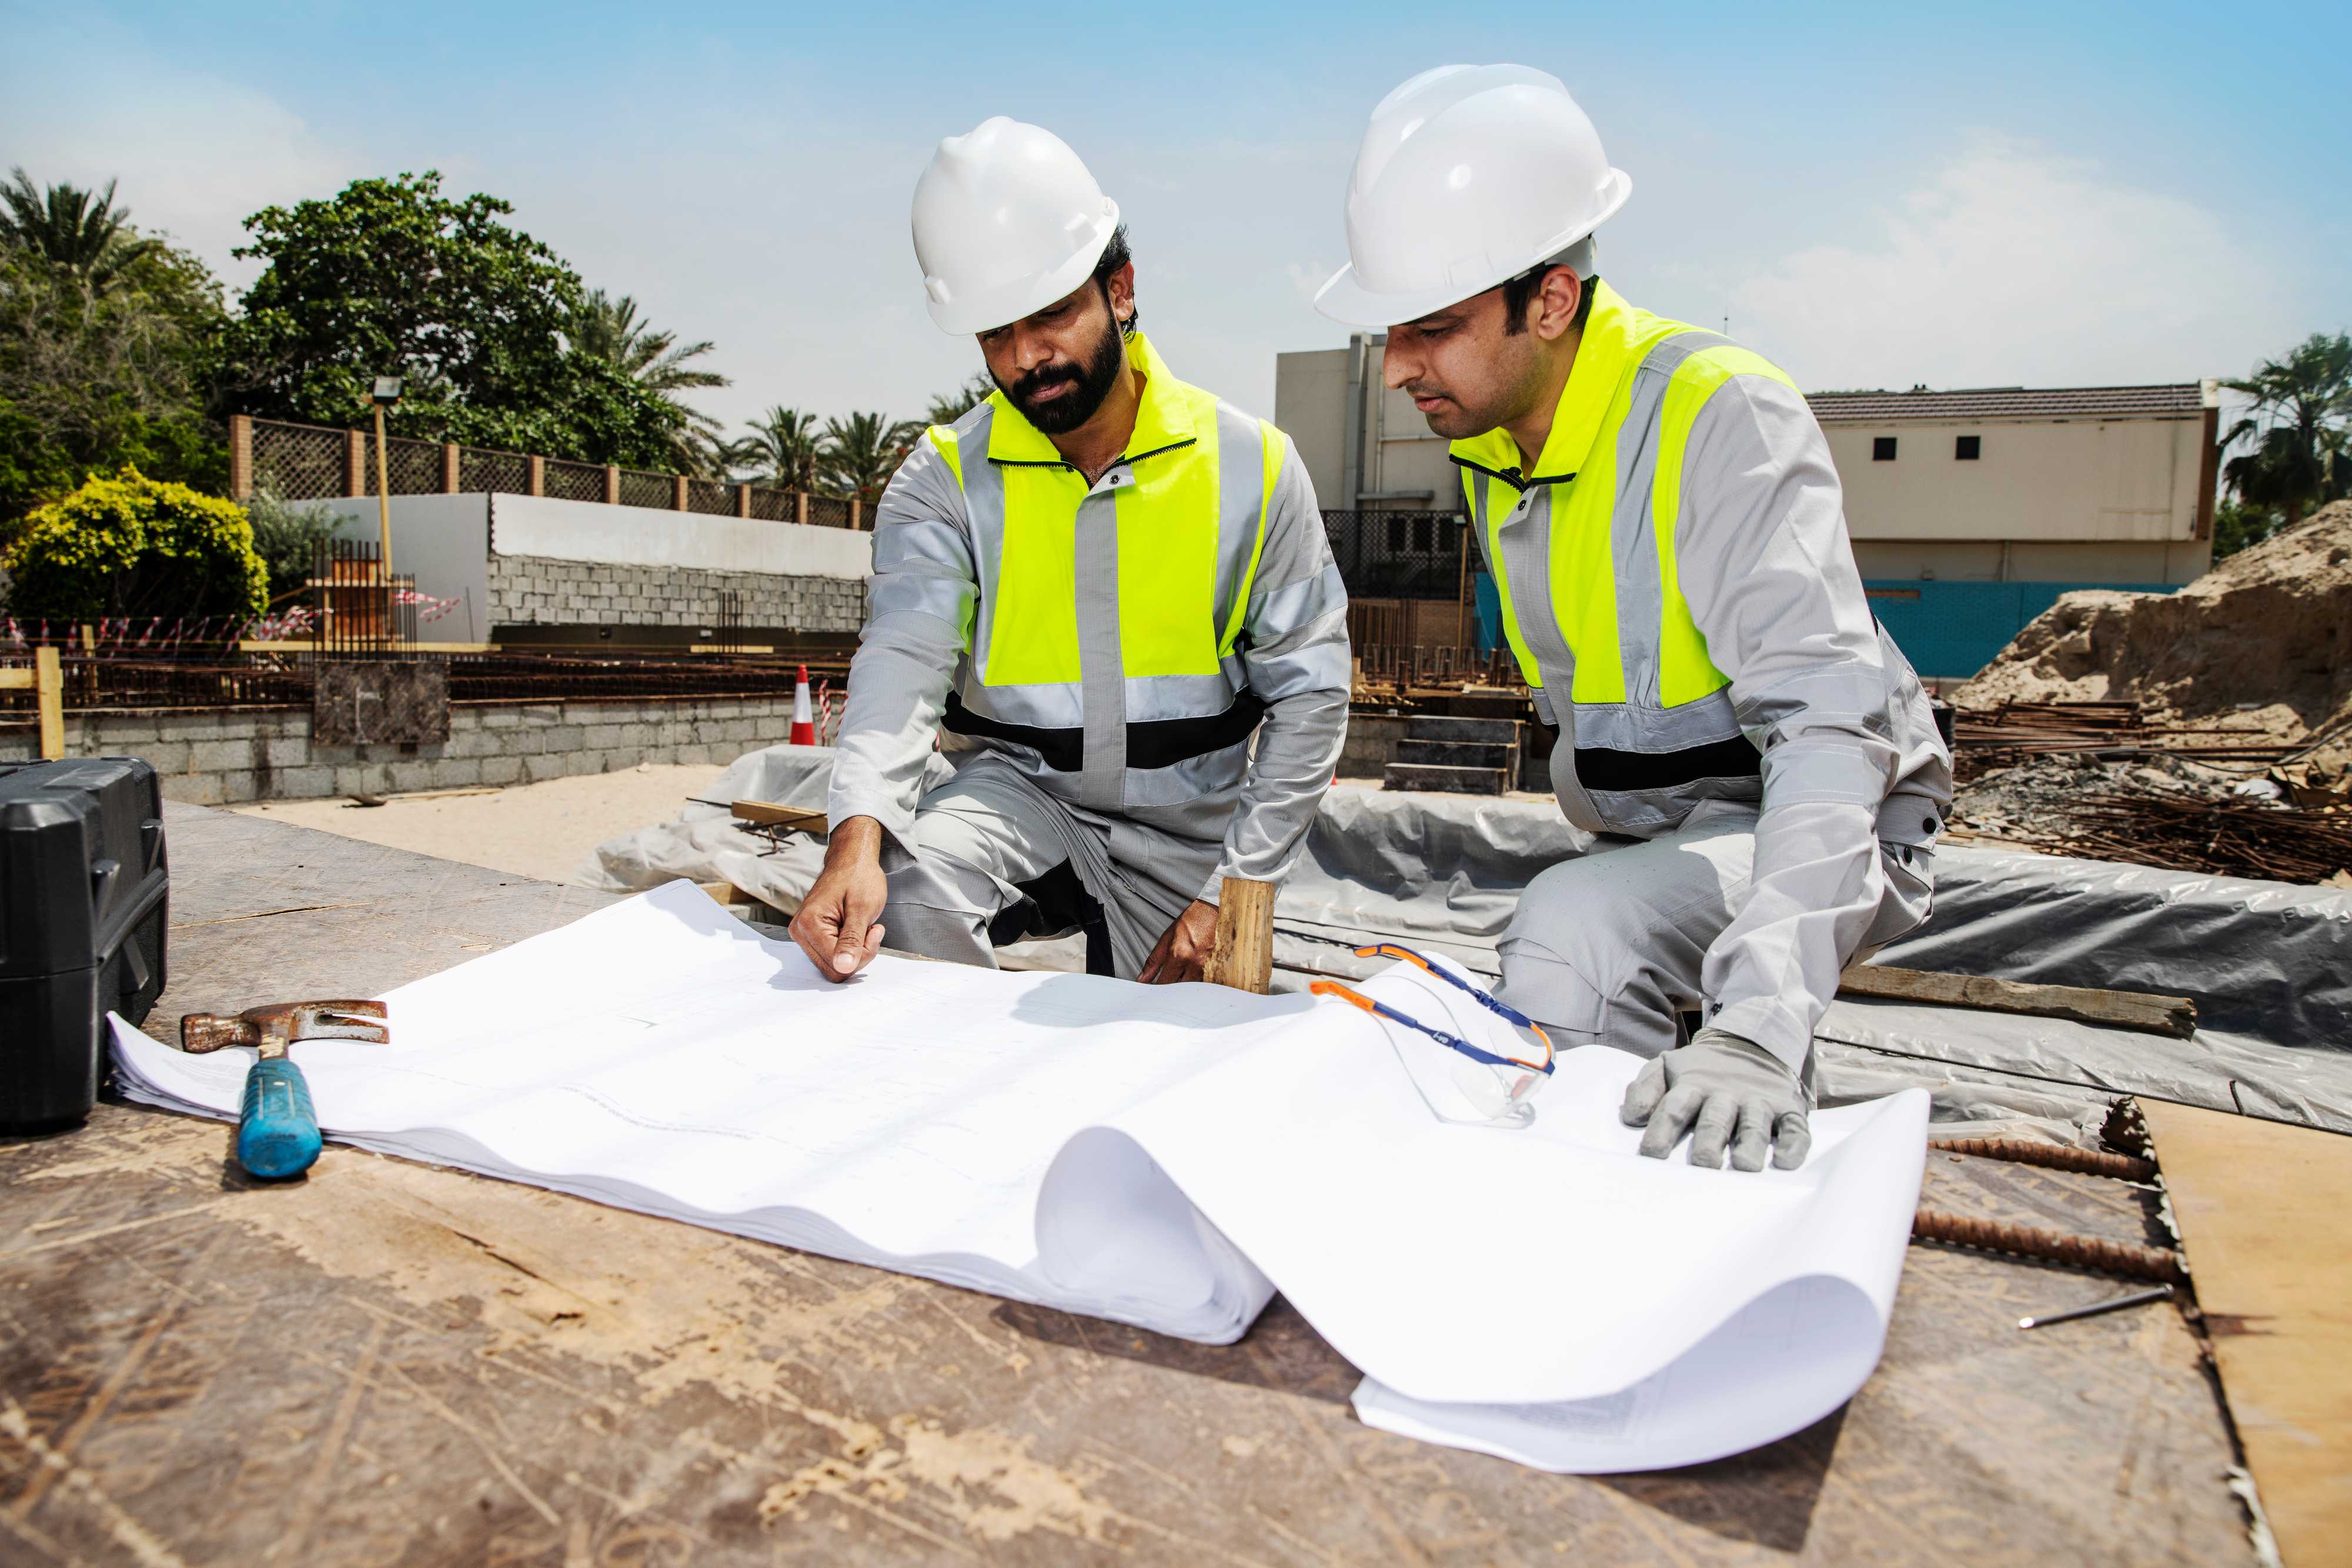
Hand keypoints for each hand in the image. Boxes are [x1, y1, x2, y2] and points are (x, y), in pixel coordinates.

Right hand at [788, 816, 886, 982]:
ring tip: (862, 926)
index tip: (875, 930)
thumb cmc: (858, 878)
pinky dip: (849, 948)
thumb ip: (852, 941)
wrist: (851, 861)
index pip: (837, 965)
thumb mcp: (862, 909)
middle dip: (858, 954)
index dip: (862, 953)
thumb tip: (844, 967)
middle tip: (870, 930)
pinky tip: (855, 929)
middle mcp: (799, 933)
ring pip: (834, 966)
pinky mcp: (811, 936)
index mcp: (808, 925)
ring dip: (855, 951)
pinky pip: (832, 957)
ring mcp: (804, 936)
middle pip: (834, 970)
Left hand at [1137, 899, 1218, 984]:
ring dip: (1185, 985)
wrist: (1213, 911)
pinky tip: (1196, 971)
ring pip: (1192, 988)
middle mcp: (1195, 963)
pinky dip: (1198, 982)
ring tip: (1184, 971)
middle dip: (1172, 989)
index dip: (1157, 989)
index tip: (1154, 990)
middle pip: (1179, 990)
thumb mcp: (1166, 938)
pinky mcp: (1219, 968)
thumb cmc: (1192, 921)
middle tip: (1168, 982)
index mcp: (1179, 955)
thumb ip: (1154, 961)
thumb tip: (1142, 978)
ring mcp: (1209, 967)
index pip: (1164, 983)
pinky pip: (1205, 983)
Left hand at [1619, 1027, 1811, 1171]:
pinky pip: (1795, 1128)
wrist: (1750, 1041)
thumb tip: (1633, 1117)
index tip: (1651, 1155)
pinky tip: (1786, 1162)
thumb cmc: (1701, 1069)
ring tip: (1745, 1165)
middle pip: (1715, 1119)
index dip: (1662, 1130)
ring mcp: (1759, 1101)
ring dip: (1750, 1144)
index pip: (1674, 1107)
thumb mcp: (1666, 1066)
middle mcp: (1726, 1093)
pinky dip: (1794, 1144)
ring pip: (1755, 1124)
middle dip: (1708, 1141)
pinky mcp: (1789, 1108)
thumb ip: (1645, 1088)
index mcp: (1693, 1084)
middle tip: (1703, 1164)